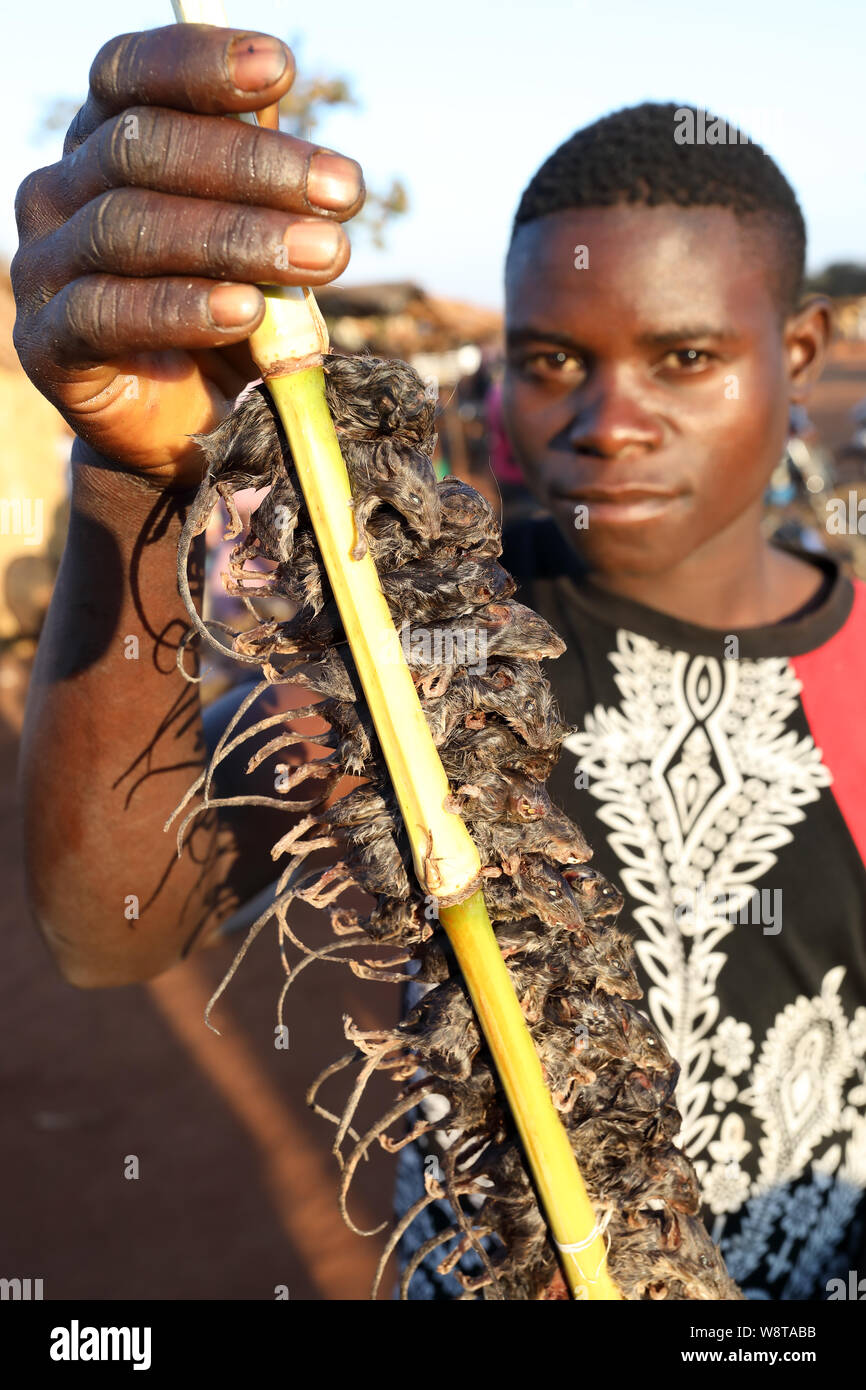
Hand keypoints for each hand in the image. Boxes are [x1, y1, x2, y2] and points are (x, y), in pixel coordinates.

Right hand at [11, 25, 363, 487]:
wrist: (185, 428)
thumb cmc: (222, 316)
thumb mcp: (250, 240)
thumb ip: (259, 181)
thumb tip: (289, 114)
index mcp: (101, 144)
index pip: (132, 75)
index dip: (199, 62)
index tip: (281, 68)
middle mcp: (59, 192)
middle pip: (142, 149)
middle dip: (254, 165)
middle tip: (344, 192)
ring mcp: (43, 267)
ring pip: (130, 227)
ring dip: (238, 238)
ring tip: (323, 256)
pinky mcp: (48, 343)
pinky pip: (107, 313)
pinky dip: (183, 309)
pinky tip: (246, 312)